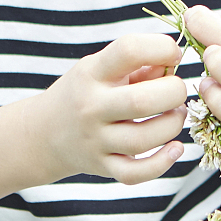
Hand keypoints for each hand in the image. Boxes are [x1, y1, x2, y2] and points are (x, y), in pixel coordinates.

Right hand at [41, 33, 188, 183]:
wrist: (44, 132)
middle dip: (174, 92)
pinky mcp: (103, 166)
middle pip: (141, 102)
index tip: (173, 54)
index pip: (129, 50)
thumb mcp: (101, 68)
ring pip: (143, 139)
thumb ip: (138, 63)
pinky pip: (135, 173)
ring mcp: (95, 140)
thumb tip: (174, 63)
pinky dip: (162, 163)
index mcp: (92, 73)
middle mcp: (91, 106)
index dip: (162, 48)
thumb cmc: (84, 92)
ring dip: (172, 125)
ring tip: (176, 114)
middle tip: (176, 90)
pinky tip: (174, 148)